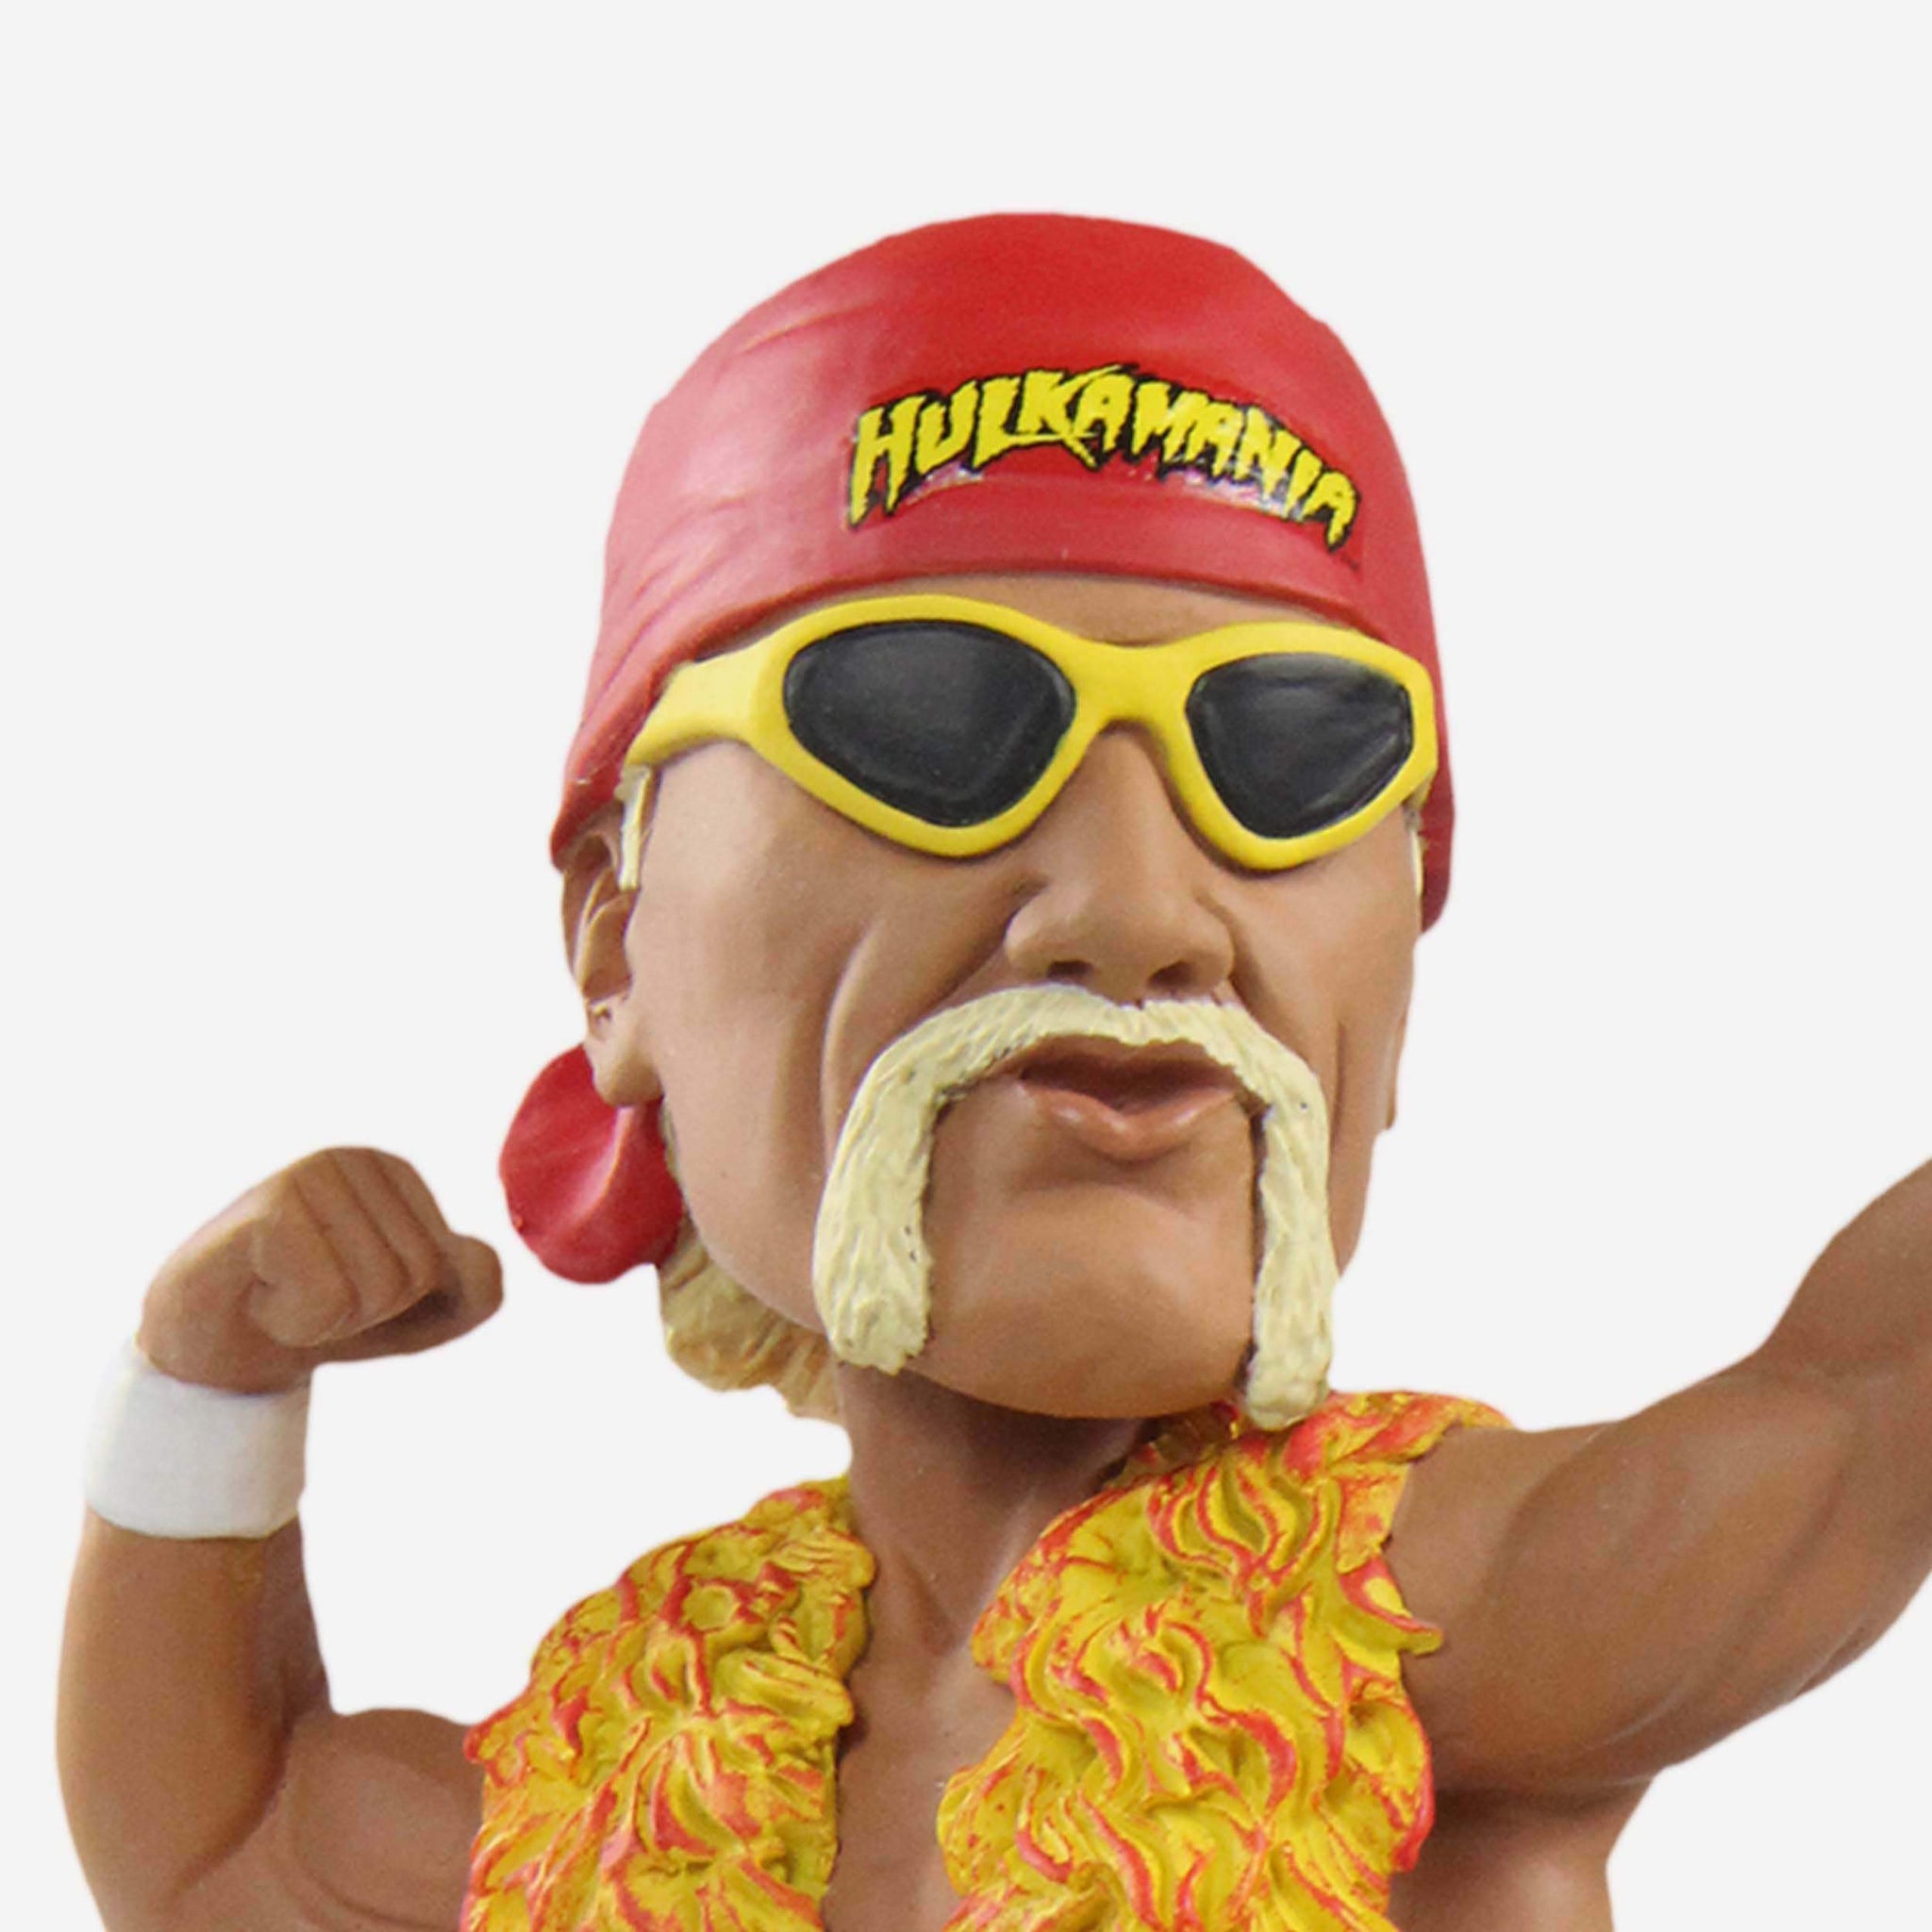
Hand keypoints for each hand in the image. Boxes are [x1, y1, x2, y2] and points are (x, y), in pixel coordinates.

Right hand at [136, 1149, 503, 1391]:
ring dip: (325, 1319)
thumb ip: (476, 1290)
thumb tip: (471, 1256)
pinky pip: (328, 1297)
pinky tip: (259, 1297)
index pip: (460, 1267)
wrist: (210, 1349)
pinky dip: (296, 1322)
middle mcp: (354, 1160)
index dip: (407, 1306)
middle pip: (420, 1274)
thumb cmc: (318, 1319)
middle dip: (366, 1312)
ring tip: (282, 1294)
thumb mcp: (419, 1315)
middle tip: (306, 1295)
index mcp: (397, 1174)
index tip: (346, 1289)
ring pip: (379, 1288)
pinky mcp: (269, 1208)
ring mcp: (310, 1175)